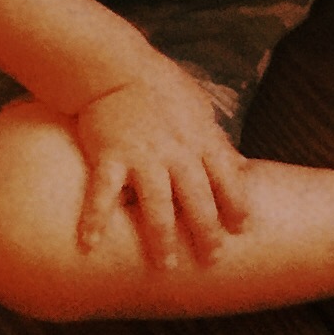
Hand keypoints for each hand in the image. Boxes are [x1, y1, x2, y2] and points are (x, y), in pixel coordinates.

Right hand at [71, 70, 250, 269]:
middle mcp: (177, 151)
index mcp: (201, 138)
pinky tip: (89, 245)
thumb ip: (216, 140)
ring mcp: (143, 155)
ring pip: (157, 203)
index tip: (243, 228)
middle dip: (207, 229)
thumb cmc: (161, 89)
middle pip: (197, 197)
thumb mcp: (199, 110)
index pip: (227, 176)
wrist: (116, 69)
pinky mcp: (110, 155)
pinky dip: (95, 219)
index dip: (236, 202)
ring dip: (163, 237)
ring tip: (167, 266)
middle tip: (213, 259)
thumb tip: (240, 165)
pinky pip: (103, 193)